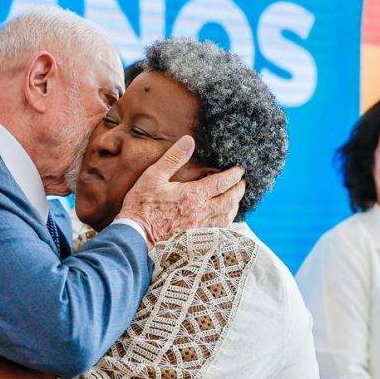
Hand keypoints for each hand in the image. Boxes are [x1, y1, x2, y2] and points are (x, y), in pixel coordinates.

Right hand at [117, 135, 245, 245]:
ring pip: (227, 216)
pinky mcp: (196, 238)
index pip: (222, 183)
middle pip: (229, 200)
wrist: (136, 235)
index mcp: (193, 195)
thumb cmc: (142, 205)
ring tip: (236, 197)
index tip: (240, 169)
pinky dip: (227, 220)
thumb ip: (173, 158)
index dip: (233, 175)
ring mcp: (200, 227)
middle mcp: (201, 212)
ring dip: (235, 205)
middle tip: (243, 182)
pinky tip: (225, 216)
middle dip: (239, 189)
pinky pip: (219, 228)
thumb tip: (189, 140)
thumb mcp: (153, 176)